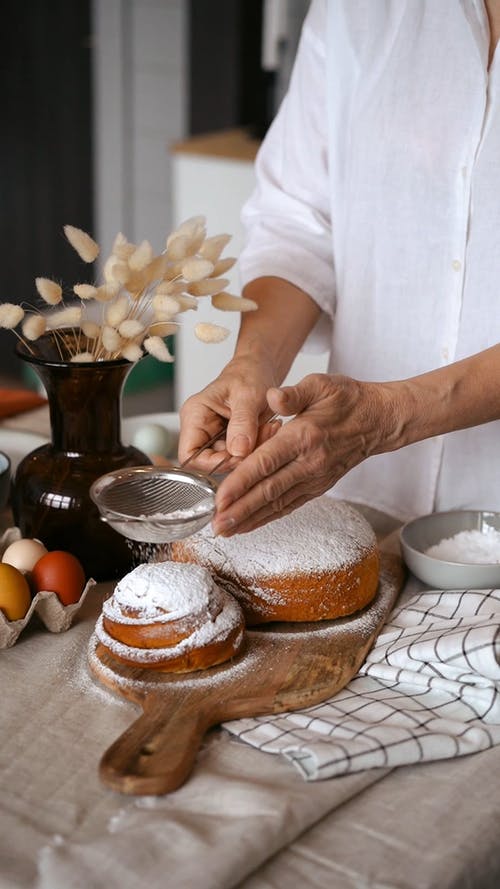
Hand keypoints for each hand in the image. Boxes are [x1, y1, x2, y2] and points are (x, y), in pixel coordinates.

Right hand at [178, 353, 279, 473]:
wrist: (259, 369)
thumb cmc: (248, 374)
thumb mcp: (248, 395)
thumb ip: (242, 423)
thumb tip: (238, 451)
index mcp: (195, 415)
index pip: (189, 455)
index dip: (211, 463)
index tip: (237, 456)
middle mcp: (201, 427)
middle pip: (211, 461)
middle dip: (238, 455)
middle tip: (262, 438)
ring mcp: (214, 435)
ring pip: (229, 459)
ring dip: (251, 451)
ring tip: (268, 429)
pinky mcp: (229, 439)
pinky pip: (241, 454)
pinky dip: (256, 447)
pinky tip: (268, 430)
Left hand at [212, 372, 394, 534]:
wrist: (379, 420)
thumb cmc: (348, 400)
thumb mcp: (321, 385)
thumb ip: (293, 393)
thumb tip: (272, 397)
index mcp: (304, 437)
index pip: (266, 464)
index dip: (241, 483)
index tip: (219, 497)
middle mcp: (309, 463)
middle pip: (268, 492)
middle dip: (239, 510)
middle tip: (216, 525)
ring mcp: (314, 479)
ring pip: (277, 504)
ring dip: (250, 519)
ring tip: (225, 530)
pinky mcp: (318, 486)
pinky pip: (289, 505)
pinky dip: (268, 517)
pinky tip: (250, 524)